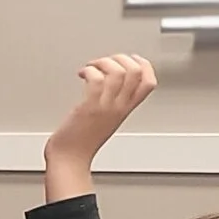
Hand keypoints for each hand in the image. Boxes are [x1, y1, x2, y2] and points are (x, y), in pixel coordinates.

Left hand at [42, 53, 155, 194]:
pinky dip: (90, 70)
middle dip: (120, 58)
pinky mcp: (89, 107)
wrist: (69, 160)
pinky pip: (97, 79)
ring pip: (118, 72)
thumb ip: (111, 103)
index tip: (130, 58)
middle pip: (136, 72)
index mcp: (125, 110)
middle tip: (104, 62)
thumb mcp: (105, 120)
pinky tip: (82, 74)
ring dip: (103, 62)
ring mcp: (105, 107)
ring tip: (91, 67)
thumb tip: (106, 82)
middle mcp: (119, 107)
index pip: (149, 83)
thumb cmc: (80, 142)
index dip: (144, 65)